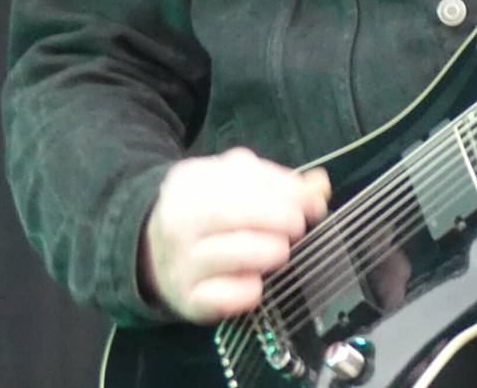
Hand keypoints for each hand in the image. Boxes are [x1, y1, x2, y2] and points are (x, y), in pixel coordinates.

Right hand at [140, 146, 331, 322]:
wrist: (157, 255)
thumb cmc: (210, 215)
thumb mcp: (237, 186)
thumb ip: (279, 184)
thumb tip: (319, 187)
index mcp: (191, 180)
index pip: (241, 177)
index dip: (285, 190)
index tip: (313, 202)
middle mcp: (177, 219)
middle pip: (229, 213)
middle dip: (276, 218)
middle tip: (298, 227)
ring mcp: (179, 261)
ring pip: (228, 254)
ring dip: (267, 252)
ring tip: (281, 251)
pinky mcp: (186, 299)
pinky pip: (222, 296)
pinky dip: (247, 290)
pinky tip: (258, 282)